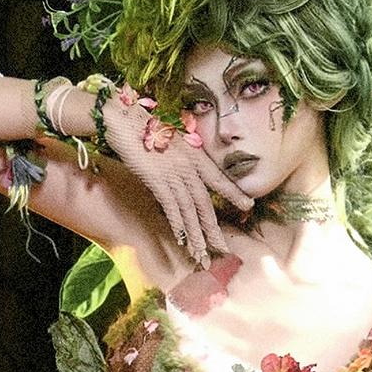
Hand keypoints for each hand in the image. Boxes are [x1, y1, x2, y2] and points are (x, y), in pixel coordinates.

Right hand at [101, 91, 253, 265]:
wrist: (123, 117)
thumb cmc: (143, 124)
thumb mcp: (170, 137)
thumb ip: (181, 154)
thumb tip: (183, 170)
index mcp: (195, 154)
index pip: (219, 178)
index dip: (234, 193)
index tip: (248, 205)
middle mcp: (189, 166)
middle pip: (206, 204)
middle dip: (213, 229)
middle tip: (222, 249)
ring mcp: (174, 174)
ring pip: (190, 211)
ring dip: (196, 235)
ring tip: (201, 254)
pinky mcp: (157, 180)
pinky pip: (172, 208)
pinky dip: (178, 225)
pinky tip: (182, 240)